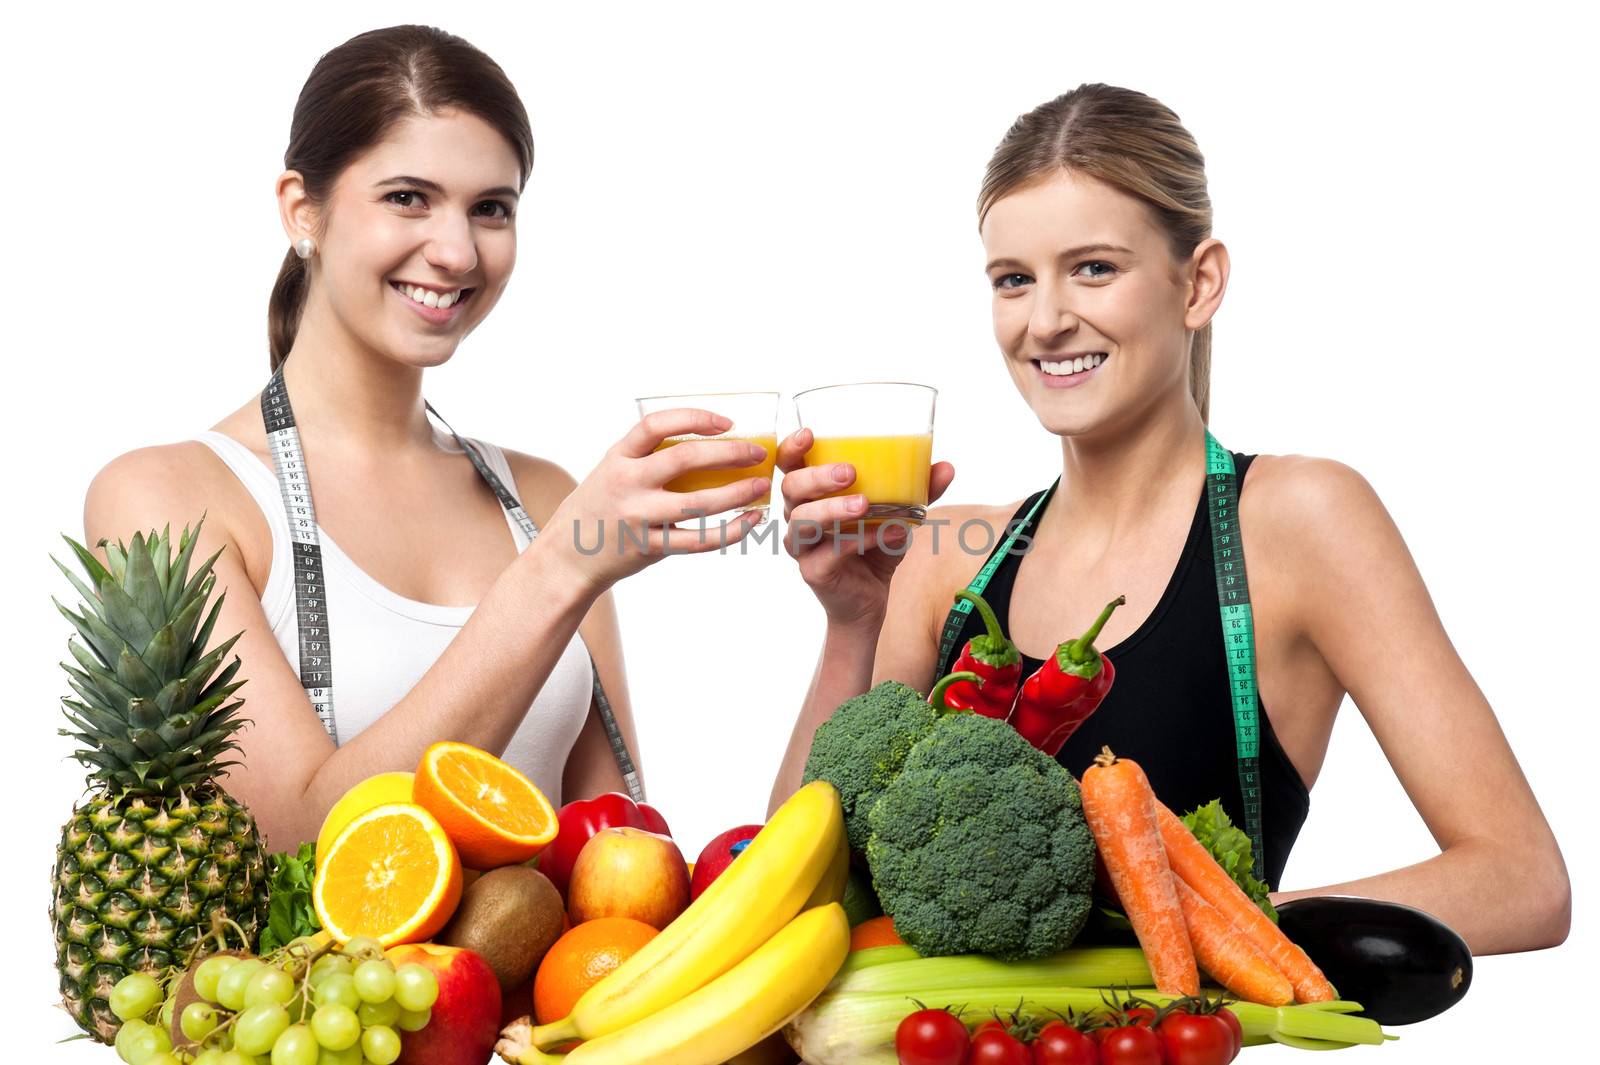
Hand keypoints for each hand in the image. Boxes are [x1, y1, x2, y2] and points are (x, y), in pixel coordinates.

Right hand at [548, 408, 770, 590]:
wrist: (566, 556)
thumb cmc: (598, 508)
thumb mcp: (612, 471)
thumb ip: (647, 458)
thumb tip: (706, 444)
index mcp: (619, 457)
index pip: (656, 424)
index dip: (695, 418)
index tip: (726, 423)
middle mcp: (627, 482)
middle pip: (685, 459)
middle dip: (729, 453)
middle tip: (757, 453)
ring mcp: (638, 516)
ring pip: (698, 502)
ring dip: (737, 493)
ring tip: (760, 486)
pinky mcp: (649, 547)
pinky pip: (699, 540)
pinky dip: (730, 531)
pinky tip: (750, 521)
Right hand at [776, 427, 954, 627]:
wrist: (869, 602)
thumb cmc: (875, 549)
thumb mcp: (898, 516)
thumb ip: (918, 493)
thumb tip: (947, 468)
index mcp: (811, 495)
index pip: (789, 465)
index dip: (791, 448)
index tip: (810, 434)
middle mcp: (799, 517)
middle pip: (791, 488)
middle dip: (818, 477)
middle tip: (850, 472)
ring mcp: (802, 546)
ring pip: (803, 521)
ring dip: (833, 509)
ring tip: (864, 505)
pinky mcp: (813, 572)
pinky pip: (830, 554)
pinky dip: (860, 541)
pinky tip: (888, 536)